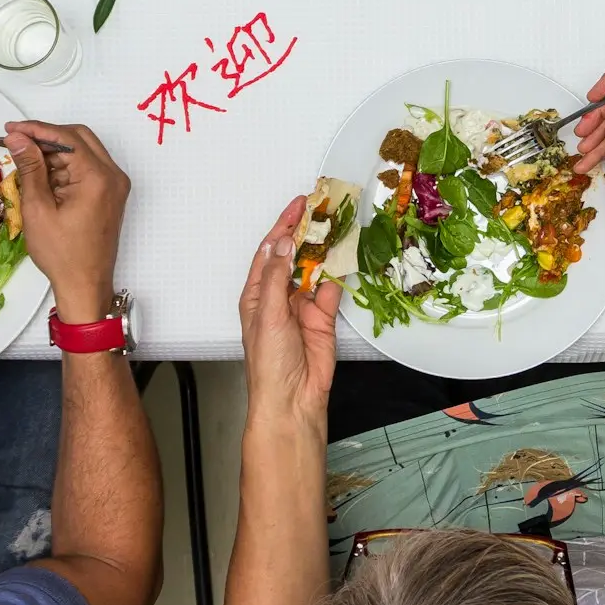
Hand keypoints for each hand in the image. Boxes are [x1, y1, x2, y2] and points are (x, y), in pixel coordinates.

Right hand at [5, 121, 129, 322]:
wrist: (85, 285)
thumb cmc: (61, 254)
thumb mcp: (38, 208)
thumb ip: (30, 168)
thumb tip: (18, 138)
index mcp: (98, 178)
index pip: (67, 138)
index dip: (37, 129)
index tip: (11, 129)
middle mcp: (113, 176)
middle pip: (79, 138)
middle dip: (47, 136)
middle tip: (17, 141)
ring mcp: (115, 184)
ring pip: (83, 150)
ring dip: (55, 151)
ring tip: (26, 161)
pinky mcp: (110, 193)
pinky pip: (88, 166)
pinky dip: (66, 165)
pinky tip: (43, 175)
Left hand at [239, 199, 341, 435]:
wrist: (292, 400)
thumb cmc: (269, 361)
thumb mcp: (268, 314)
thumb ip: (278, 277)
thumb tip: (284, 244)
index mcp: (257, 294)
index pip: (270, 251)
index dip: (283, 226)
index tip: (299, 205)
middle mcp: (279, 296)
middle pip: (294, 256)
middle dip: (307, 232)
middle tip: (324, 208)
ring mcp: (302, 306)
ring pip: (315, 269)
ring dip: (325, 249)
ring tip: (338, 224)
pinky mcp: (324, 318)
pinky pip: (332, 289)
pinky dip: (339, 273)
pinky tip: (347, 255)